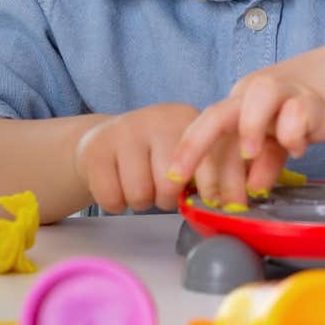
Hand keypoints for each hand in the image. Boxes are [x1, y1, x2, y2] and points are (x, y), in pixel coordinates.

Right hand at [72, 102, 242, 213]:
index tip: (214, 205)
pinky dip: (115, 203)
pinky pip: (111, 198)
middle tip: (160, 191)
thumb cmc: (152, 154)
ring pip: (139, 195)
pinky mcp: (96, 148)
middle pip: (169, 184)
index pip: (206, 158)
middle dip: (165, 199)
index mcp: (186, 119)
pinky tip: (117, 186)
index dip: (211, 187)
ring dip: (139, 202)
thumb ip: (205, 170)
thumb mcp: (182, 150)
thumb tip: (228, 204)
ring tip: (139, 186)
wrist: (103, 140)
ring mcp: (124, 131)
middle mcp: (156, 119)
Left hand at [168, 40, 324, 198]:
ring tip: (249, 156)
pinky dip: (293, 133)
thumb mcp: (282, 135)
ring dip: (247, 130)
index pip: (206, 128)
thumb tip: (252, 187)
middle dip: (194, 146)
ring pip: (254, 100)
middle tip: (178, 176)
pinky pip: (298, 113)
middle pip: (216, 114)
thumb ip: (266, 159)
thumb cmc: (313, 103)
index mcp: (243, 102)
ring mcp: (286, 92)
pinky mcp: (315, 99)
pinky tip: (299, 149)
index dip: (190, 156)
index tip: (177, 185)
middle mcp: (256, 94)